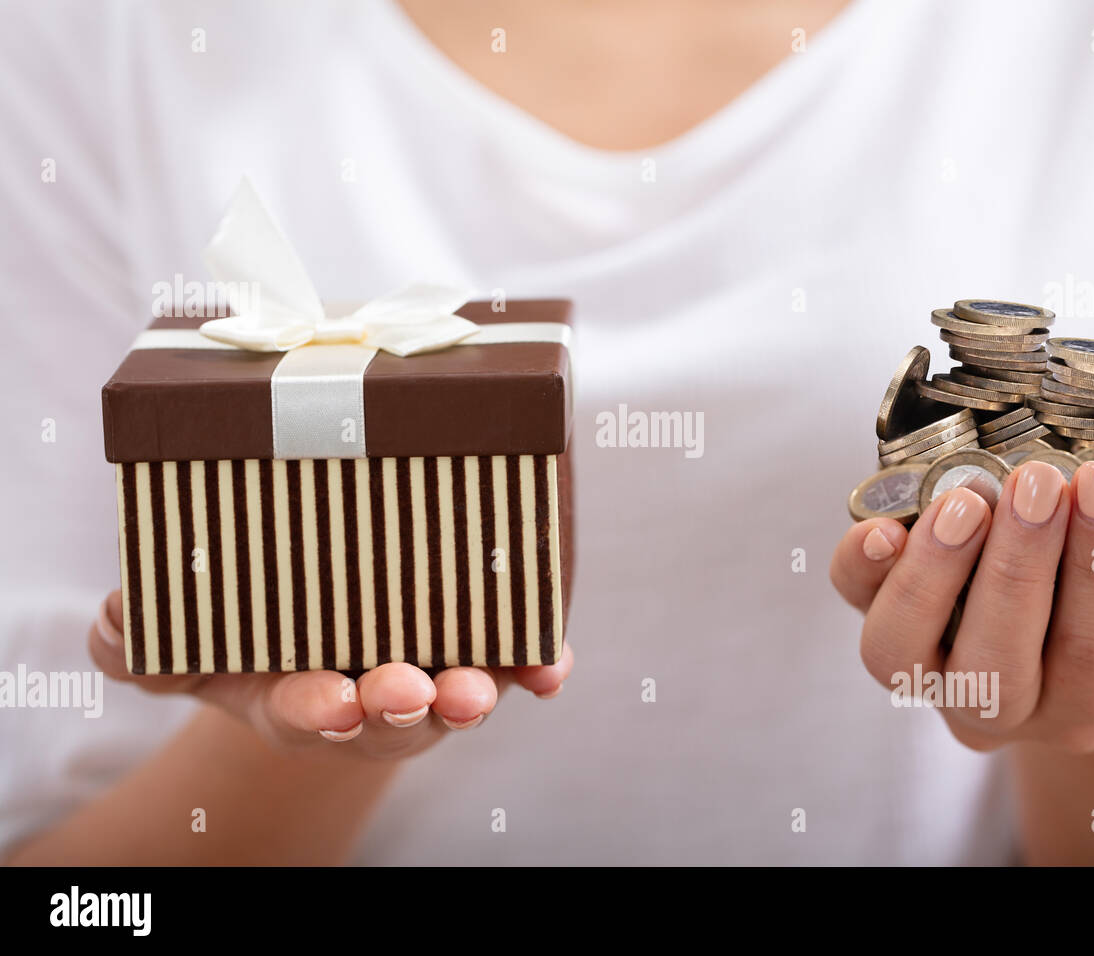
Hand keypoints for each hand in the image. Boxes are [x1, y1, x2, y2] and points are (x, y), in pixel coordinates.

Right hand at [89, 590, 573, 759]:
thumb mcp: (192, 648)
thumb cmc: (258, 648)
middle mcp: (373, 696)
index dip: (319, 708)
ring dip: (473, 691)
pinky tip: (552, 666)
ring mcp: (432, 675)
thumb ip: (140, 643)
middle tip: (407, 689)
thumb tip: (114, 616)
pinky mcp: (480, 649)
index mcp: (303, 696)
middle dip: (401, 705)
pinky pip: (515, 664)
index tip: (332, 700)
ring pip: (456, 692)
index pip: (308, 709)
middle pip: (393, 713)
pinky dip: (535, 666)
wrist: (327, 647)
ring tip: (482, 685)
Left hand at [831, 442, 1093, 752]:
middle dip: (1016, 571)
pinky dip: (861, 568)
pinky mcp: (879, 608)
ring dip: (933, 574)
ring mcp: (930, 666)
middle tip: (1038, 482)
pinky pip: (855, 603)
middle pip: (993, 669)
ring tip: (969, 499)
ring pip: (904, 653)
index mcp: (1090, 698)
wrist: (1078, 519)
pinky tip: (884, 525)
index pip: (1092, 656)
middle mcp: (1003, 704)